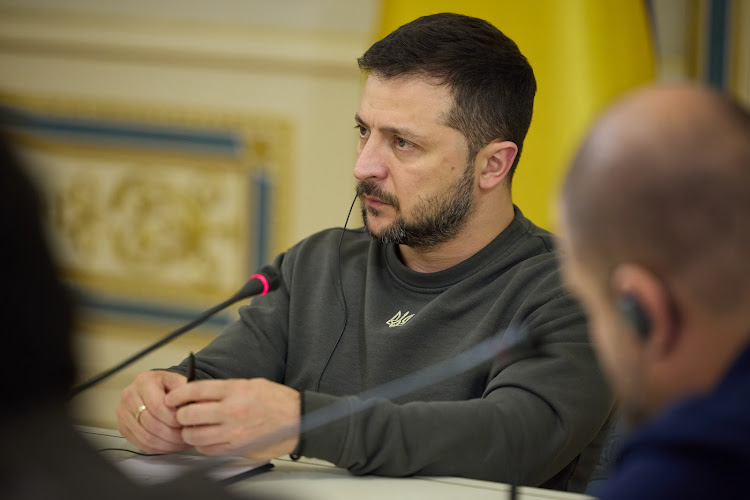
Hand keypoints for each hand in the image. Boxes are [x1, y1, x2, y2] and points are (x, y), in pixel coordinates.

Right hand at [117, 370, 191, 453]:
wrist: (157, 387)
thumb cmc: (170, 386)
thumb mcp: (180, 382)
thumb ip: (185, 392)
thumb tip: (190, 409)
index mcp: (144, 381)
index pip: (157, 406)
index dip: (173, 419)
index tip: (187, 424)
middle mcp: (129, 395)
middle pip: (150, 423)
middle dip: (172, 434)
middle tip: (187, 437)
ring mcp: (123, 412)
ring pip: (145, 436)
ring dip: (166, 444)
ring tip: (181, 443)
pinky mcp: (123, 426)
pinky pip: (140, 443)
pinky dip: (157, 448)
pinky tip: (170, 445)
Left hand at [165, 378, 300, 460]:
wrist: (297, 419)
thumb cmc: (276, 400)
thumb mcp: (250, 384)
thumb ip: (224, 389)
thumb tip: (198, 394)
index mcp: (235, 390)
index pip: (195, 390)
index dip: (178, 395)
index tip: (172, 398)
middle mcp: (232, 411)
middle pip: (189, 414)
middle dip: (180, 415)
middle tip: (182, 414)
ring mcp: (233, 432)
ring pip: (195, 436)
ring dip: (189, 432)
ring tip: (192, 428)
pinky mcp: (236, 448)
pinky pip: (208, 450)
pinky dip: (202, 445)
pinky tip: (207, 439)